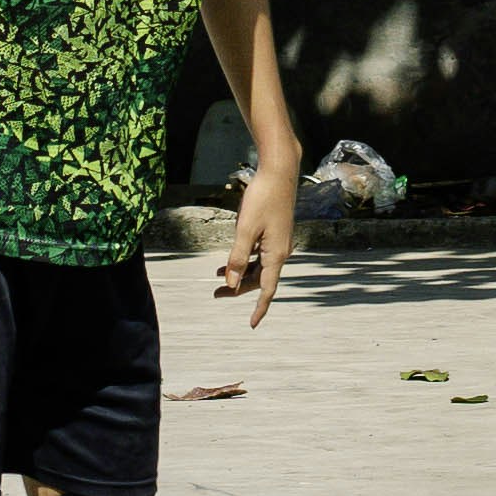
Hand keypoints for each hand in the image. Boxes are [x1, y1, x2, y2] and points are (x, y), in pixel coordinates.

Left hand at [216, 142, 302, 325]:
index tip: (252, 324)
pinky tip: (228, 259)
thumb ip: (237, 258)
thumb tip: (230, 282)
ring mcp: (277, 241)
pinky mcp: (274, 232)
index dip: (259, 308)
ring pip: (258, 266)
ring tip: (216, 278)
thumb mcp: (245, 230)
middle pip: (259, 279)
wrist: (279, 172)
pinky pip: (258, 253)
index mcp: (276, 254)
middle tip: (215, 294)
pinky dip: (244, 259)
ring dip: (239, 273)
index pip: (267, 289)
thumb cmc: (263, 198)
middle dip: (238, 288)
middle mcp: (280, 251)